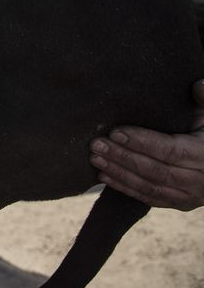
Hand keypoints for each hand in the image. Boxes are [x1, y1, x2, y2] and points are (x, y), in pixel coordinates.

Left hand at [91, 79, 203, 210]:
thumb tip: (197, 85)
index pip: (170, 150)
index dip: (142, 142)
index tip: (115, 132)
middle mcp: (200, 180)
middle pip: (156, 170)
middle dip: (123, 157)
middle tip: (96, 144)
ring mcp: (190, 196)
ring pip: (150, 187)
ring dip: (119, 173)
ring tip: (95, 158)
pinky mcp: (179, 203)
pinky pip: (150, 198)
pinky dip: (125, 188)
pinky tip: (104, 176)